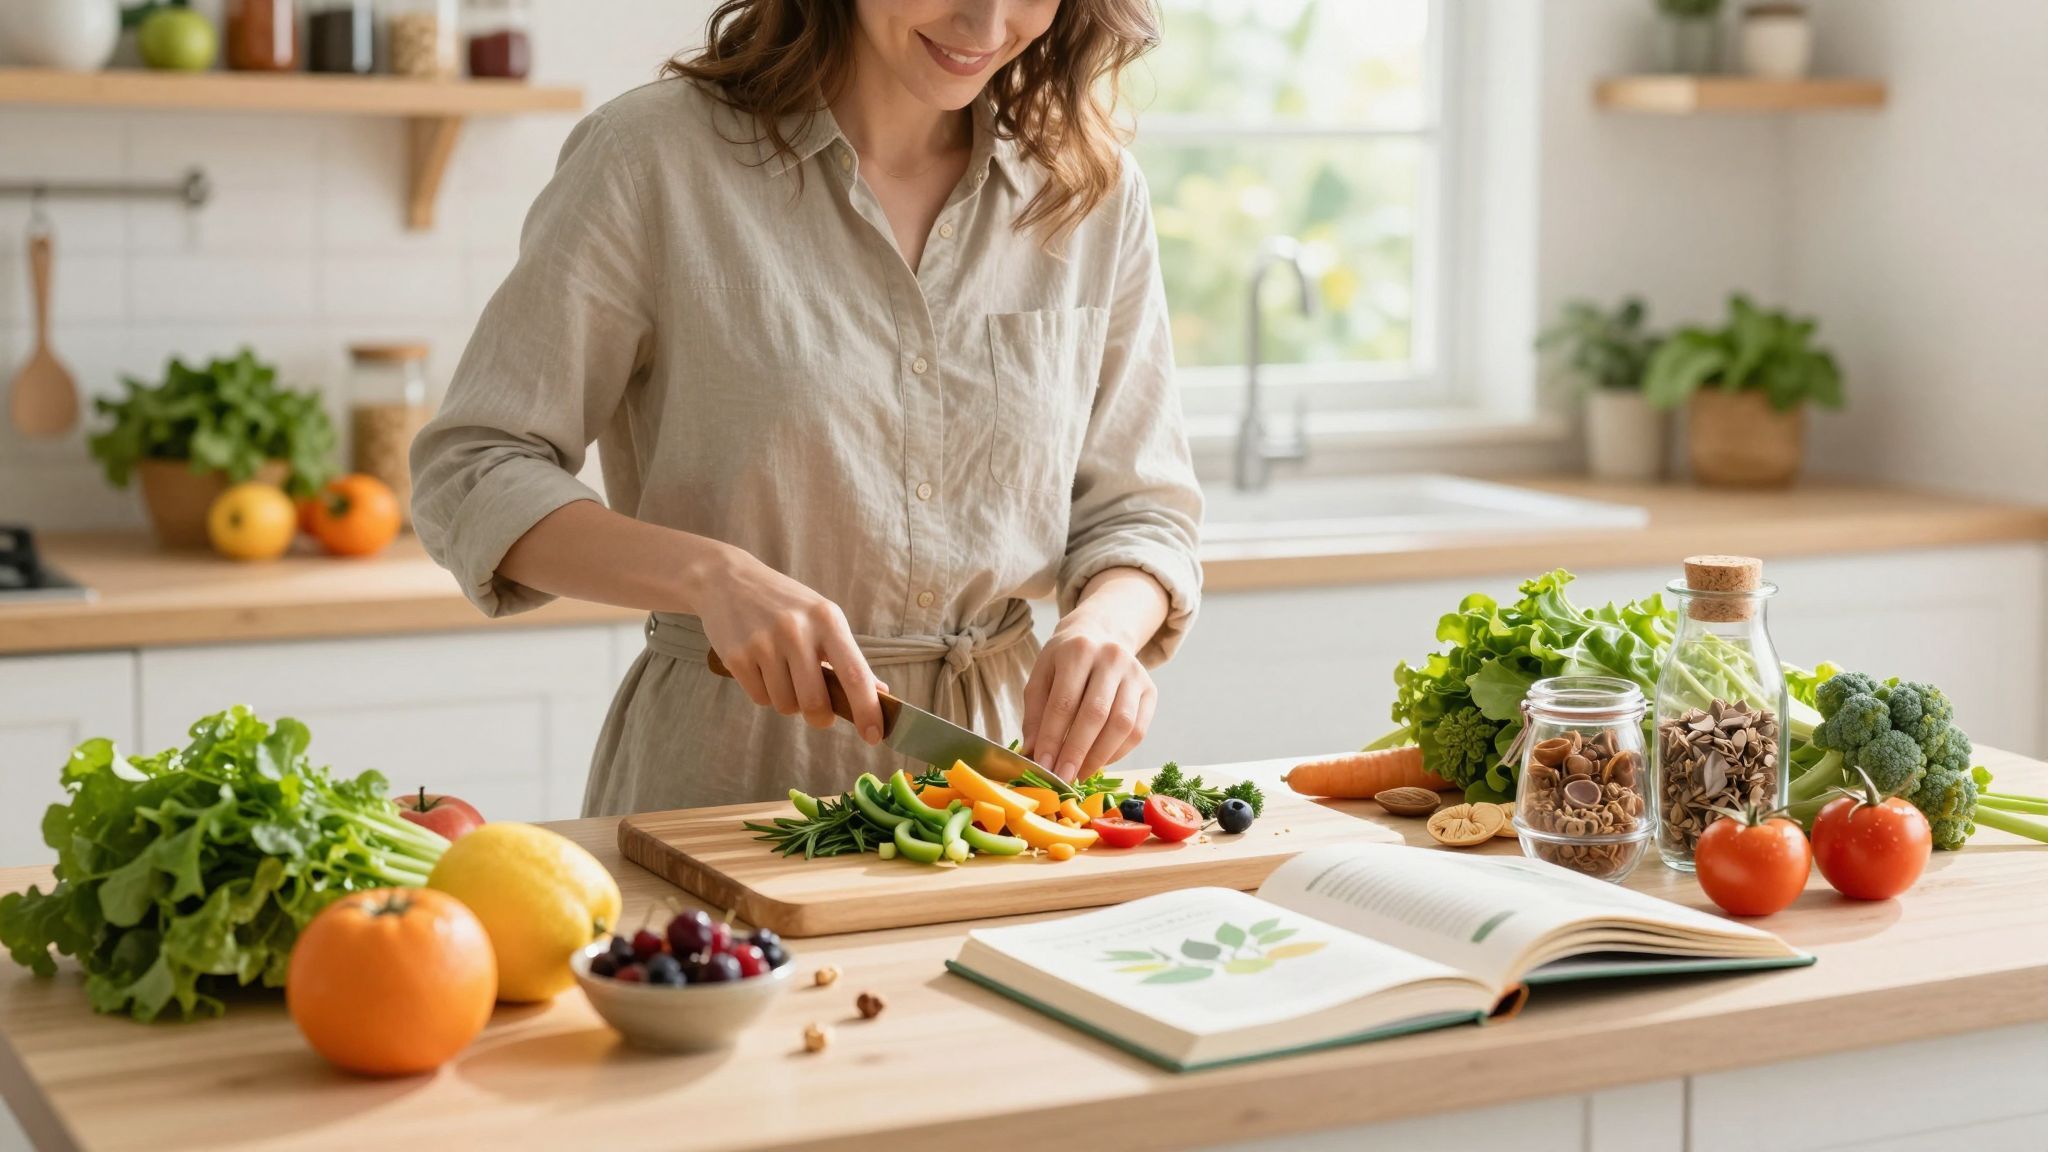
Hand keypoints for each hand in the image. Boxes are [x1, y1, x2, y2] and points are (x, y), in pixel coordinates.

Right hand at [692, 545, 886, 743]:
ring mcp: (764, 644)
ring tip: (783, 675)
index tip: (875, 735)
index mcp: (827, 620)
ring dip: (788, 701)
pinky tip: (762, 669)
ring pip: (786, 705)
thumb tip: (880, 692)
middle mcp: (796, 631)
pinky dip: (765, 693)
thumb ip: (848, 657)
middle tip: (820, 712)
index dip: (867, 710)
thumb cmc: (785, 604)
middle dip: (820, 717)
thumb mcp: (823, 618)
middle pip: (816, 702)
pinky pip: (760, 699)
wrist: (728, 581)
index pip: (854, 674)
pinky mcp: (736, 657)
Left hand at [1022, 621, 1156, 781]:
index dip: (1053, 738)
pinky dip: (1118, 752)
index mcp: (1078, 650)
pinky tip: (1099, 760)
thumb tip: (1034, 753)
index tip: (1043, 765)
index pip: (1064, 702)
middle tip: (1063, 777)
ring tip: (1080, 774)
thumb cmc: (1064, 661)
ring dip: (1100, 756)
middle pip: (1095, 714)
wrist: (1100, 634)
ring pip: (1122, 724)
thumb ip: (1035, 714)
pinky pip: (1138, 730)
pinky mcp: (1150, 690)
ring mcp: (1135, 674)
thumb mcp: (1041, 677)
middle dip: (1077, 752)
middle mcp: (1112, 657)